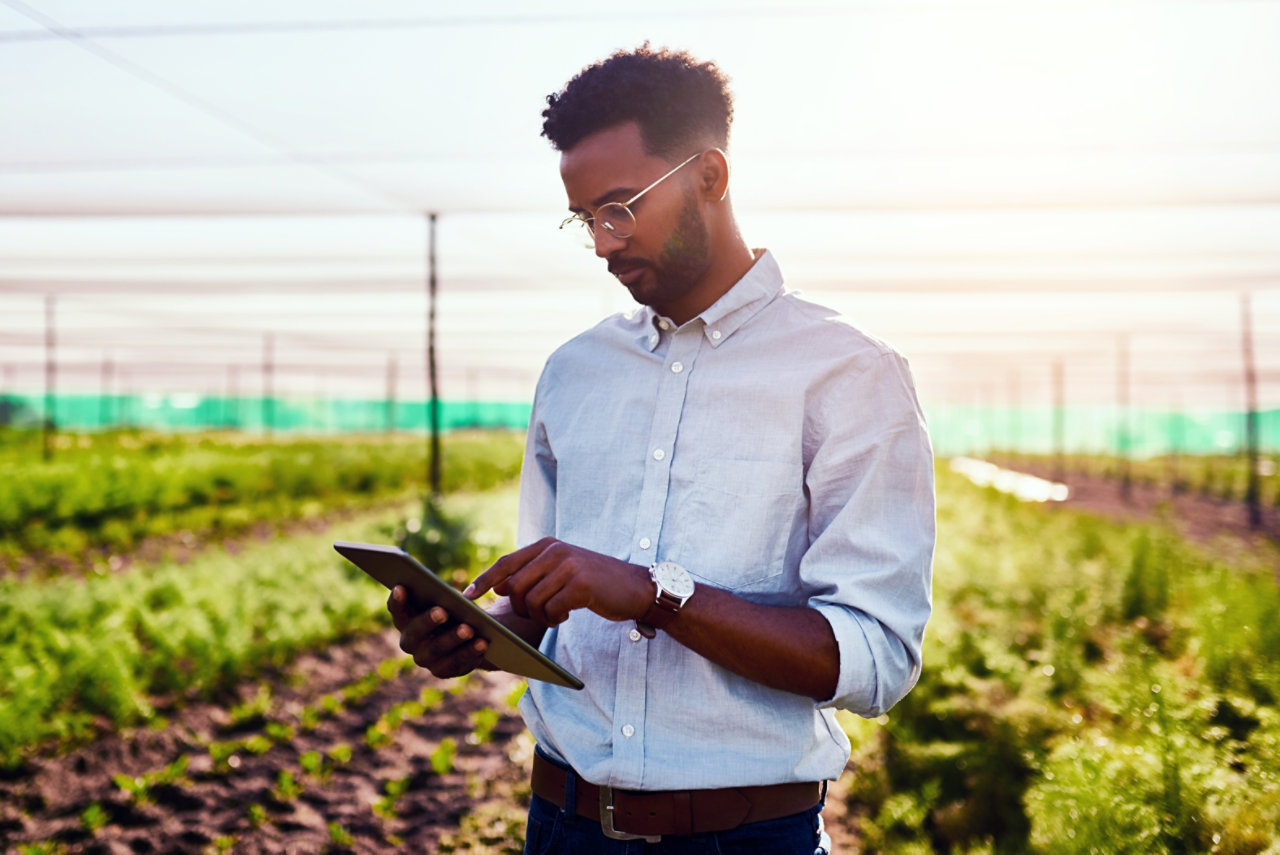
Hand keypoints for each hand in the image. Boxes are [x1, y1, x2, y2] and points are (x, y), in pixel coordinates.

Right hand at [387, 585, 487, 678]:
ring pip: (436, 649)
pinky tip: (482, 642)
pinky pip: (456, 663)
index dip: (396, 600)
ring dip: (453, 638)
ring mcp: (425, 659)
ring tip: (469, 629)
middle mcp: (410, 642)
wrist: (470, 634)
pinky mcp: (443, 671)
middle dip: (428, 621)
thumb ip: (443, 595)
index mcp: (406, 620)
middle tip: (442, 611)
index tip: (401, 587)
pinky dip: (470, 652)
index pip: (397, 610)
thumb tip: (457, 592)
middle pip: (414, 632)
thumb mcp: (447, 599)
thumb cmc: (454, 610)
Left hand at [467, 537, 652, 626]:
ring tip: (557, 614)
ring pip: (531, 601)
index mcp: (547, 545)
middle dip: (521, 608)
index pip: (506, 563)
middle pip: (515, 587)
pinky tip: (568, 615)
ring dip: (541, 616)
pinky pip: (551, 610)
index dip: (484, 580)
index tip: (466, 596)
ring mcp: (568, 566)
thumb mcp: (561, 572)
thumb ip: (533, 574)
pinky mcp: (580, 585)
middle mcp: (555, 551)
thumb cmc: (595, 583)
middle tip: (541, 613)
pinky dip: (555, 618)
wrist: (635, 588)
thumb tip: (499, 587)